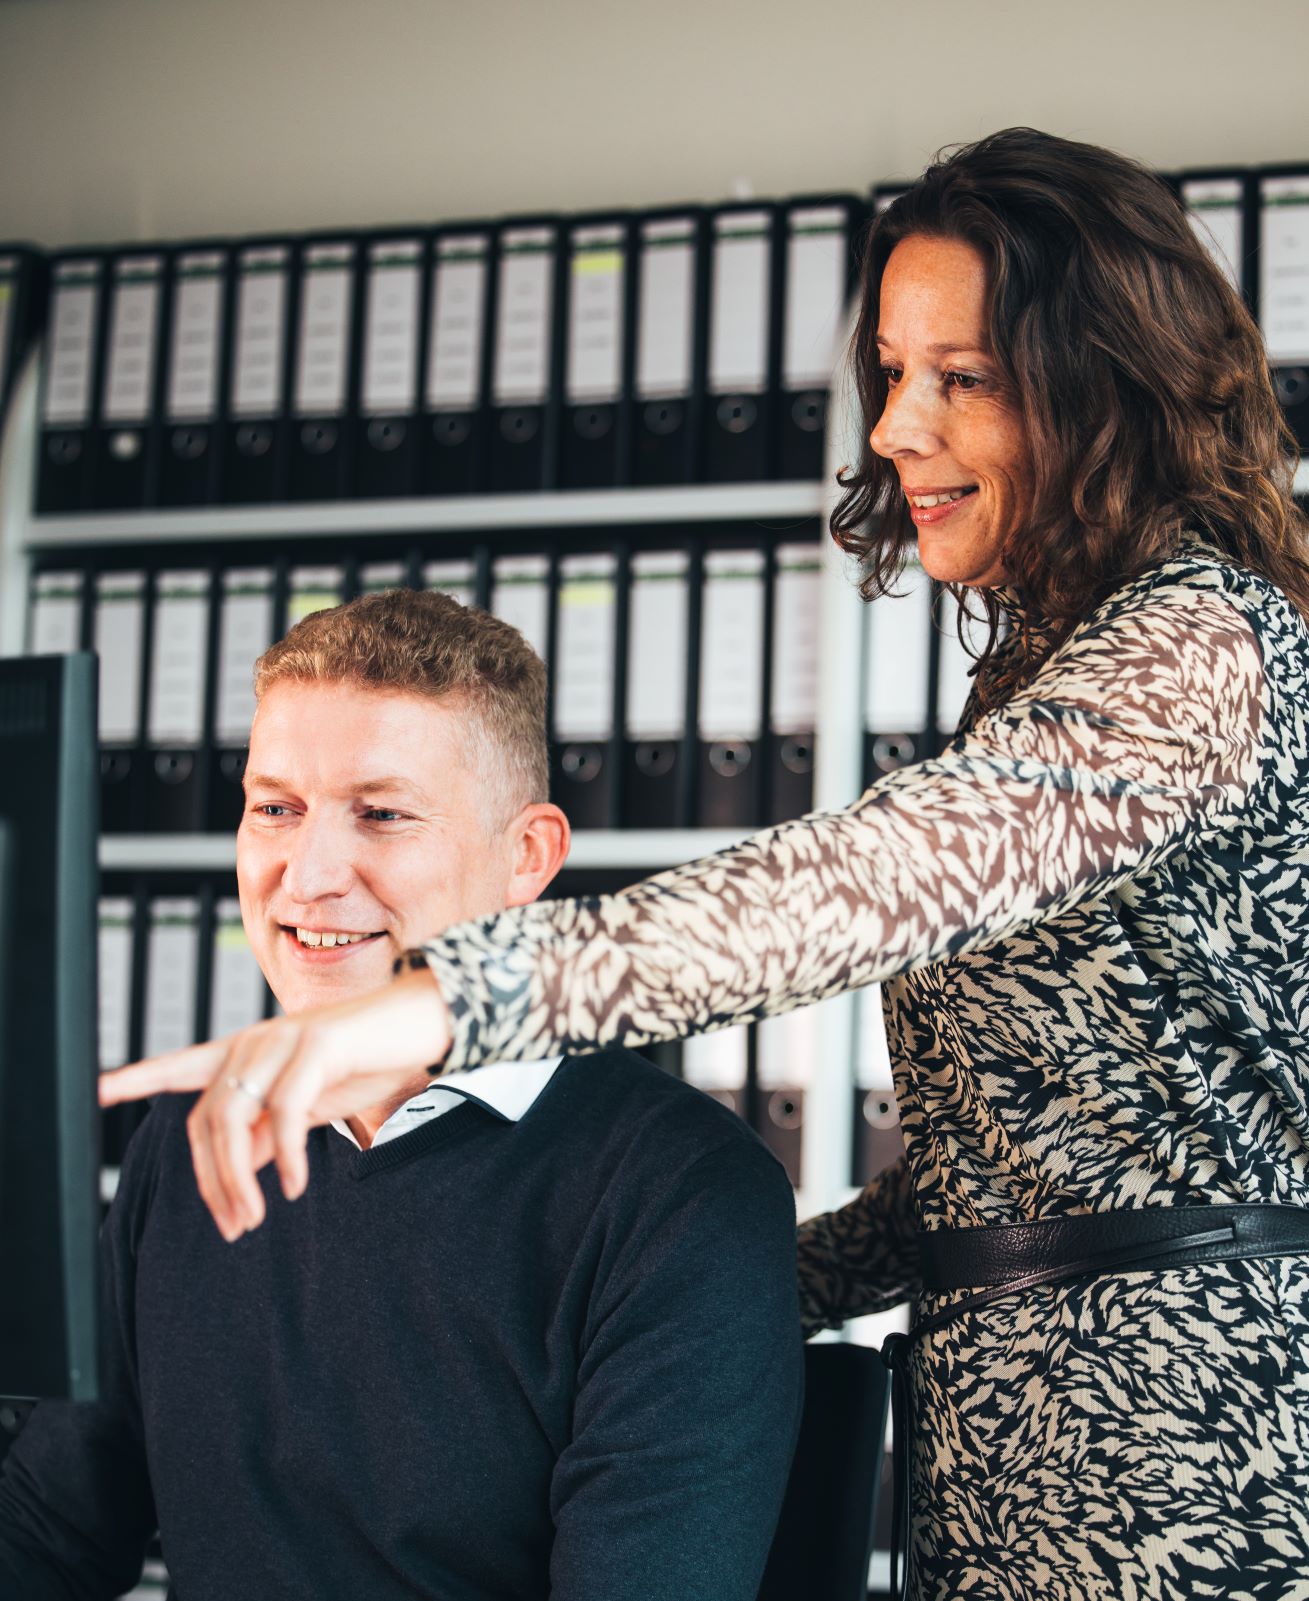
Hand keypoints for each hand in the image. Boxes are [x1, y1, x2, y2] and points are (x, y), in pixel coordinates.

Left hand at [98, 968, 452, 1239]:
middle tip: (234, 1227)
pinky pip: (286, 1113)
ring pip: (236, 1118)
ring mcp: (282, 1040)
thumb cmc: (366, 1061)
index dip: (138, 1077)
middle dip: (212, 1181)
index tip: (96, 1089)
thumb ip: (268, 1129)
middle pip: (207, 1119)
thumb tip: (234, 1168)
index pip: (183, 1065)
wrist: (422, 1022)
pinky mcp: (316, 1047)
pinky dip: (286, 1157)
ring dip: (239, 1179)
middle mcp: (255, 1039)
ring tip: (256, 1217)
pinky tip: (293, 1185)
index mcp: (249, 1050)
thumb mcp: (309, 1103)